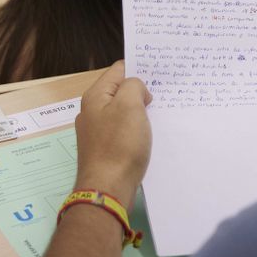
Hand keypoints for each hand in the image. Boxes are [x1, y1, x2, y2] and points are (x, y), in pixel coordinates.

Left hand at [73, 61, 152, 207]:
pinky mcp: (105, 149)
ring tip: (160, 113)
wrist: (108, 188)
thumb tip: (137, 91)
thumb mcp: (129, 105)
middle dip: (141, 90)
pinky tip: (149, 134)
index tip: (161, 74)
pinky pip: (123, 130)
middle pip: (120, 90)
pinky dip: (136, 128)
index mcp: (95, 96)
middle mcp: (92, 111)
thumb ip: (134, 86)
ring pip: (123, 111)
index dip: (139, 68)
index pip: (118, 69)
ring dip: (140, 111)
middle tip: (164, 94)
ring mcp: (97, 132)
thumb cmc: (119, 144)